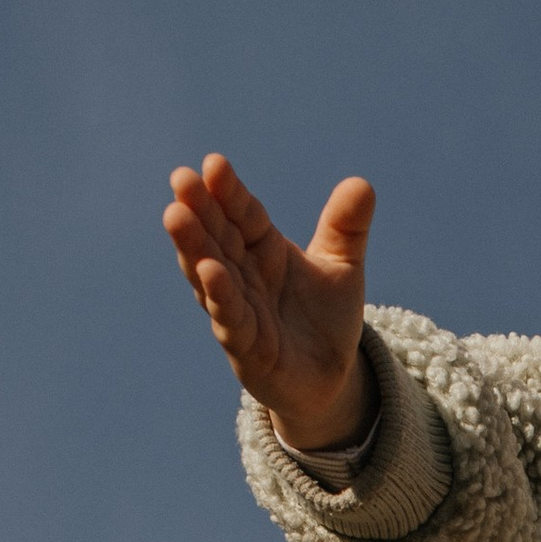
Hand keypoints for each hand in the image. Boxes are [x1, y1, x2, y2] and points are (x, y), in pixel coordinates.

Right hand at [161, 155, 376, 447]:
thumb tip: (363, 184)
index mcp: (263, 249)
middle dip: (198, 210)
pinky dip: (220, 296)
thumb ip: (347, 228)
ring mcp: (238, 310)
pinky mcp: (245, 347)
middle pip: (218, 237)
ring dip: (194, 247)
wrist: (329, 378)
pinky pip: (230, 318)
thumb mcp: (343, 268)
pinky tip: (209, 271)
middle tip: (181, 179)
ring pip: (210, 274)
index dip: (230, 191)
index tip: (214, 163)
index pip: (244, 214)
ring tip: (177, 216)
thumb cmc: (324, 318)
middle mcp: (243, 275)